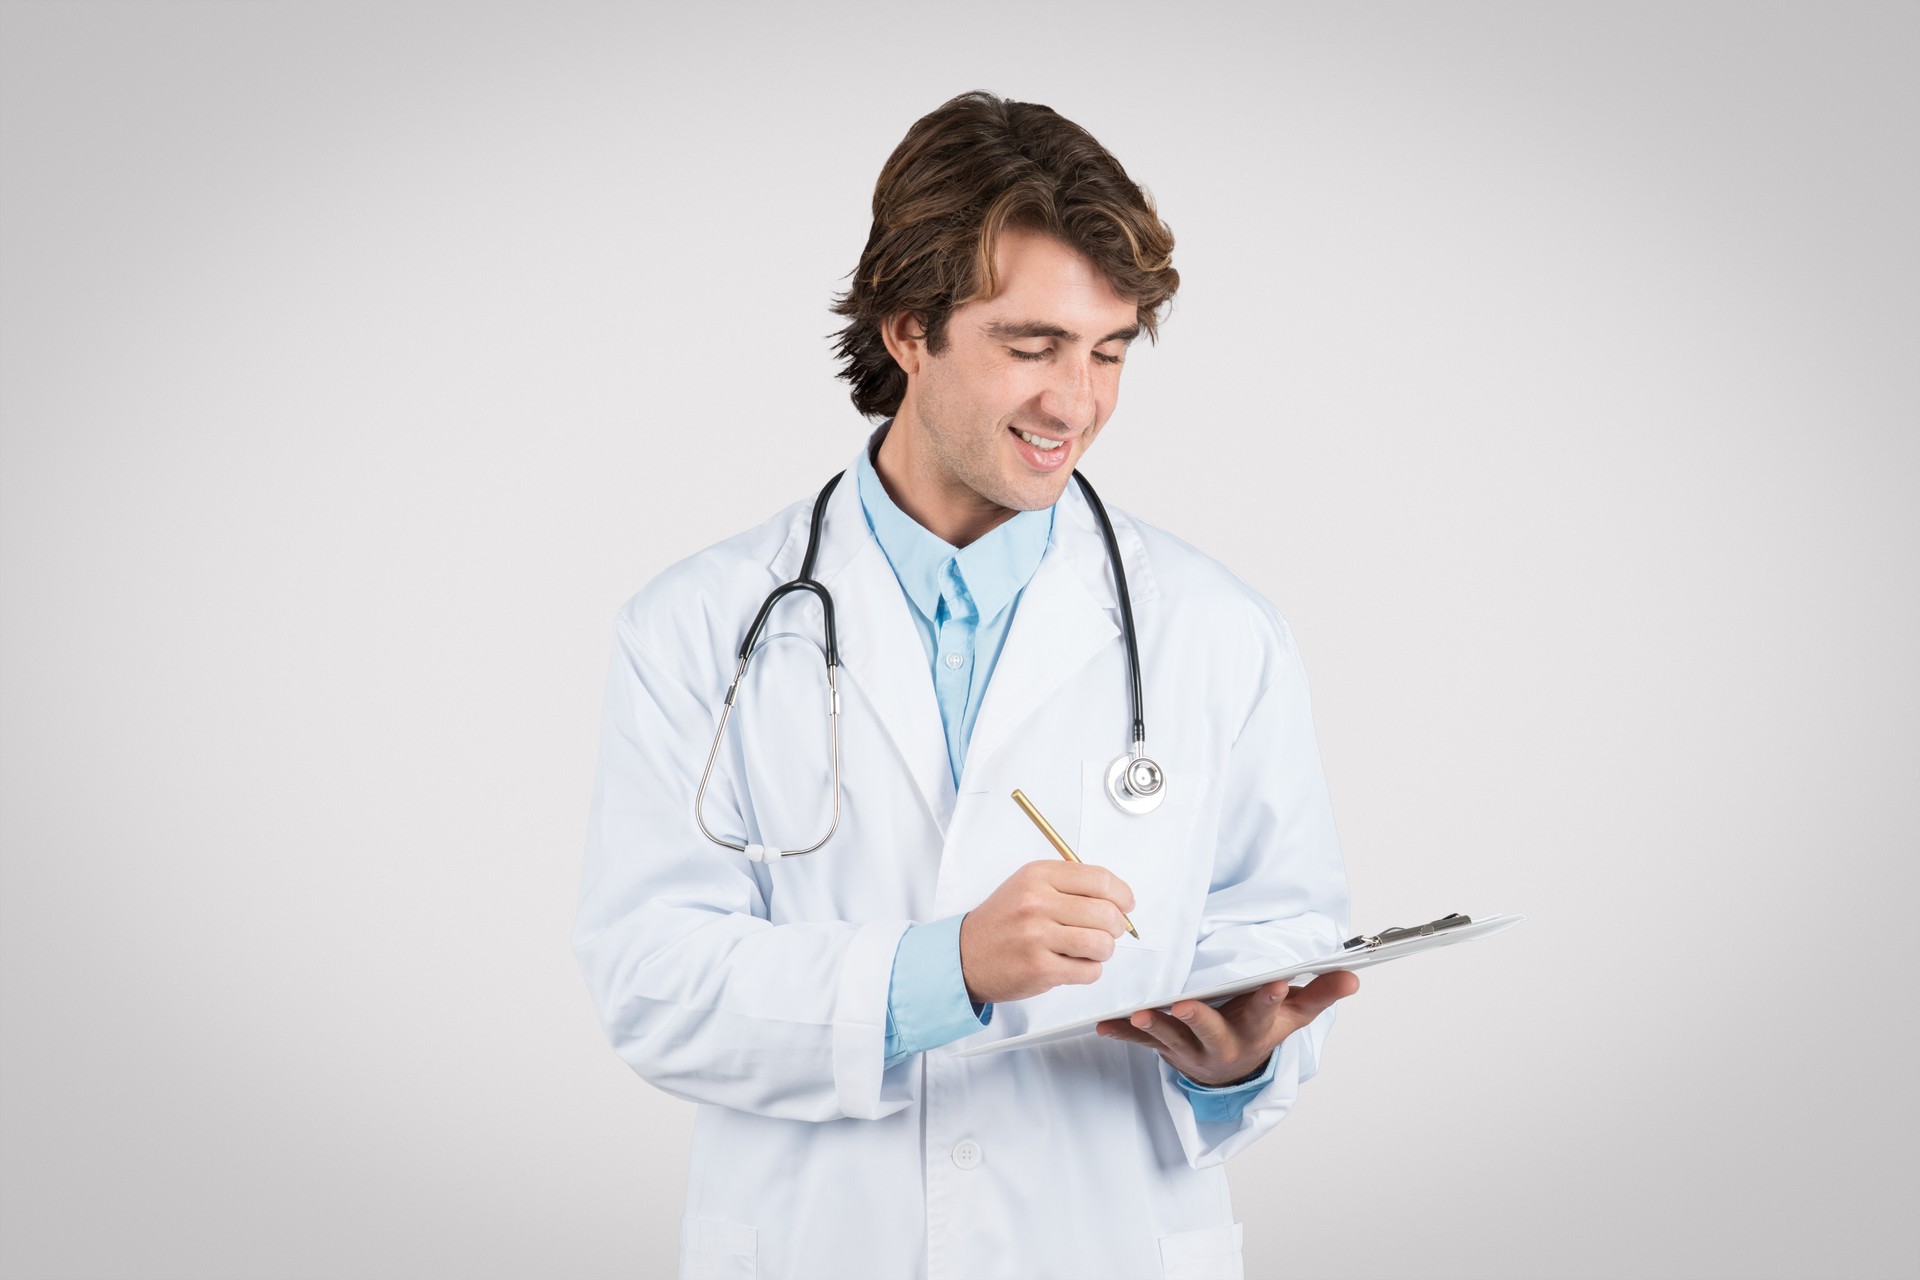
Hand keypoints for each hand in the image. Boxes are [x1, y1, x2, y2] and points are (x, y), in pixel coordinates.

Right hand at [958, 861, 1135, 1003]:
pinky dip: (1089, 971)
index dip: (1122, 895)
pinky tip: (1073, 964)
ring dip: (1103, 951)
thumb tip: (1118, 896)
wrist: (965, 955)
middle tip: (1109, 931)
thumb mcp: (1028, 885)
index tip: (1126, 904)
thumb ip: (1070, 884)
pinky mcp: (1040, 969)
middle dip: (1117, 926)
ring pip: (1102, 944)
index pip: (1100, 880)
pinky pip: (1089, 972)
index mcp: (1038, 876)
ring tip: (1089, 950)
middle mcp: (1037, 903)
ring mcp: (1037, 937)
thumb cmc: (1002, 921)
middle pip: (1107, 914)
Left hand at [1095, 971, 1358, 1086]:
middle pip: (1209, 1032)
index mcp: (1252, 1031)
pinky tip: (1104, 1024)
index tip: (1276, 981)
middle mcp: (1219, 1043)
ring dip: (1153, 1027)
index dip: (1269, 998)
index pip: (1264, 1013)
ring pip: (1169, 1039)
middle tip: (1184, 1006)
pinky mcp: (1164, 1048)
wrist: (1231, 1071)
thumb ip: (1319, 993)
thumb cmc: (1260, 1031)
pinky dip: (1123, 1032)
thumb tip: (1353, 976)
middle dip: (1198, 1019)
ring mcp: (1188, 1049)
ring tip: (1140, 1014)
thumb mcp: (1292, 1017)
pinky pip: (1141, 1043)